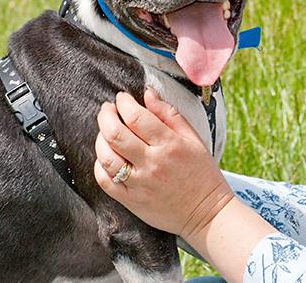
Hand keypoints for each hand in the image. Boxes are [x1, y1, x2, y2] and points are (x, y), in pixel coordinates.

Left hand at [94, 88, 234, 238]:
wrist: (206, 212)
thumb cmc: (201, 172)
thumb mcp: (193, 138)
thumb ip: (169, 114)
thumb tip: (147, 93)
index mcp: (169, 145)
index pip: (137, 117)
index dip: (124, 102)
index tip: (122, 97)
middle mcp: (152, 163)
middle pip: (116, 134)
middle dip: (106, 115)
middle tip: (107, 109)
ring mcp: (139, 184)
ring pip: (106, 157)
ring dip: (100, 138)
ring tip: (105, 131)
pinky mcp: (131, 201)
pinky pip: (105, 181)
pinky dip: (99, 165)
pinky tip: (105, 156)